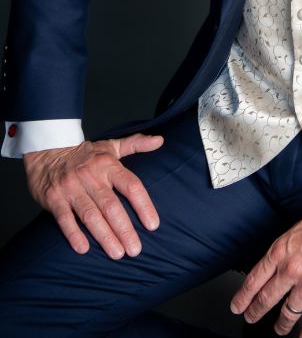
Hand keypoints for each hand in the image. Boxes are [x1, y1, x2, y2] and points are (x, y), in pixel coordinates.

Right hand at [23, 133, 163, 259]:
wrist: (48, 151)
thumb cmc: (85, 154)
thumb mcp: (111, 146)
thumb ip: (136, 144)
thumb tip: (160, 141)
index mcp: (108, 165)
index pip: (131, 185)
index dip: (143, 205)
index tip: (153, 225)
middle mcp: (91, 176)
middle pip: (111, 205)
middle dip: (124, 229)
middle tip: (135, 249)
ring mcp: (71, 188)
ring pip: (90, 215)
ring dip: (104, 236)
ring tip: (117, 253)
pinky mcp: (54, 198)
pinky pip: (64, 218)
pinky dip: (73, 233)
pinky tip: (84, 249)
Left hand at [230, 195, 301, 336]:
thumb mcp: (297, 229)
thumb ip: (286, 248)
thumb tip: (280, 260)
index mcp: (280, 251)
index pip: (254, 279)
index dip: (243, 296)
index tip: (237, 306)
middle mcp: (290, 270)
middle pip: (266, 299)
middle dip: (256, 312)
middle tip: (250, 319)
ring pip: (287, 313)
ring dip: (281, 325)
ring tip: (279, 331)